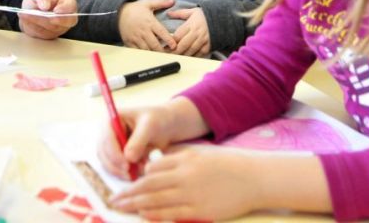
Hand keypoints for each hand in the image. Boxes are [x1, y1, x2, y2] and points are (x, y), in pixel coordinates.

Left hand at [18, 0, 77, 39]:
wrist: (30, 10)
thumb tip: (45, 6)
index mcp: (67, 2)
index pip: (71, 6)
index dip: (65, 9)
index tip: (56, 10)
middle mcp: (67, 17)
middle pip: (65, 22)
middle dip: (53, 19)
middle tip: (43, 16)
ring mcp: (60, 28)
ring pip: (52, 29)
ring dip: (39, 22)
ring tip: (26, 14)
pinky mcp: (51, 35)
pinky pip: (43, 34)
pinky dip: (34, 27)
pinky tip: (26, 20)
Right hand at [98, 97, 208, 179]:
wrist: (166, 126)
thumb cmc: (158, 120)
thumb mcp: (150, 126)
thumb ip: (139, 141)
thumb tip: (128, 158)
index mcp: (112, 119)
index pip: (107, 138)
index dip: (114, 153)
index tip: (126, 165)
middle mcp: (108, 133)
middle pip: (103, 153)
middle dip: (116, 166)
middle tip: (131, 175)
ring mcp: (111, 146)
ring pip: (108, 164)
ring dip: (121, 171)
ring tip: (138, 172)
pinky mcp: (117, 157)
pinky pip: (116, 169)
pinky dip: (125, 173)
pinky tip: (138, 173)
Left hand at [109, 146, 264, 221]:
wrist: (255, 179)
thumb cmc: (229, 165)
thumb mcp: (201, 155)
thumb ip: (179, 160)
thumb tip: (155, 167)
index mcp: (185, 160)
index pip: (153, 168)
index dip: (138, 176)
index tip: (127, 182)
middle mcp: (185, 177)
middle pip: (149, 185)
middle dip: (128, 192)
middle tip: (113, 198)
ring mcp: (192, 195)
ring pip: (156, 200)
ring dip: (136, 204)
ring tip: (121, 207)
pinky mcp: (200, 212)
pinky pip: (171, 214)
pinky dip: (155, 214)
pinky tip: (143, 213)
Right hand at [118, 0, 176, 50]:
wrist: (118, 13)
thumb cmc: (134, 9)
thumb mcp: (148, 3)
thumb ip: (161, 3)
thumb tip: (173, 1)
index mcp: (150, 22)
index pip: (162, 33)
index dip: (169, 40)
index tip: (174, 45)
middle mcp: (143, 31)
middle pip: (155, 45)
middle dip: (163, 51)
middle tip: (169, 53)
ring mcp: (136, 38)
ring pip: (147, 50)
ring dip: (154, 53)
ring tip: (161, 55)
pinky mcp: (130, 43)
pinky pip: (138, 52)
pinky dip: (144, 54)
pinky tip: (149, 53)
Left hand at [168, 8, 209, 56]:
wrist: (223, 19)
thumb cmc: (205, 16)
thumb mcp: (193, 11)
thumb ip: (180, 13)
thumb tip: (169, 13)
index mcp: (191, 25)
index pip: (178, 36)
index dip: (170, 42)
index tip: (164, 46)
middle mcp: (196, 34)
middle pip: (182, 46)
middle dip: (174, 51)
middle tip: (166, 55)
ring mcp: (202, 42)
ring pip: (189, 52)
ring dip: (181, 56)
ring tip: (173, 58)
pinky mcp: (208, 47)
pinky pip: (198, 55)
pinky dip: (191, 57)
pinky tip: (185, 59)